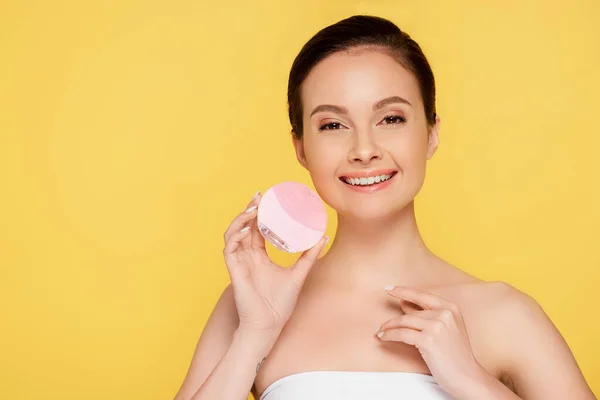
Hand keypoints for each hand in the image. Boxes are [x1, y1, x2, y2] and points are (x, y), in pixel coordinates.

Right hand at [223, 190, 328, 334]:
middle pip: (244, 227)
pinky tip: (247, 228)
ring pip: (233, 234)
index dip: (260, 213)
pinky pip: (229, 248)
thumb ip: (309, 255)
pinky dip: (236, 236)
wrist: (270, 324)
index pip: (257, 229)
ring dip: (241, 219)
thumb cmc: (280, 304)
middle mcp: (247, 257)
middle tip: (260, 196)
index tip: (268, 198)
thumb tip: (323, 238)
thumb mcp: (299, 273)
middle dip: (250, 210)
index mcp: (259, 256)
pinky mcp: (234, 270)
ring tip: (253, 208)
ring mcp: (239, 262)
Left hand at [375, 286, 488, 397]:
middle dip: (394, 319)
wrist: (467, 376)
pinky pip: (402, 334)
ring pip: (404, 321)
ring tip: (381, 331)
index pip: (422, 295)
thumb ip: (427, 315)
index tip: (389, 289)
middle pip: (410, 312)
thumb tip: (403, 303)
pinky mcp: (428, 340)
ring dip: (389, 326)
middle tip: (382, 325)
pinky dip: (389, 335)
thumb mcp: (447, 328)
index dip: (403, 291)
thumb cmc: (456, 355)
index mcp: (451, 307)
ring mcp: (437, 326)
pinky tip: (383, 337)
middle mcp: (445, 314)